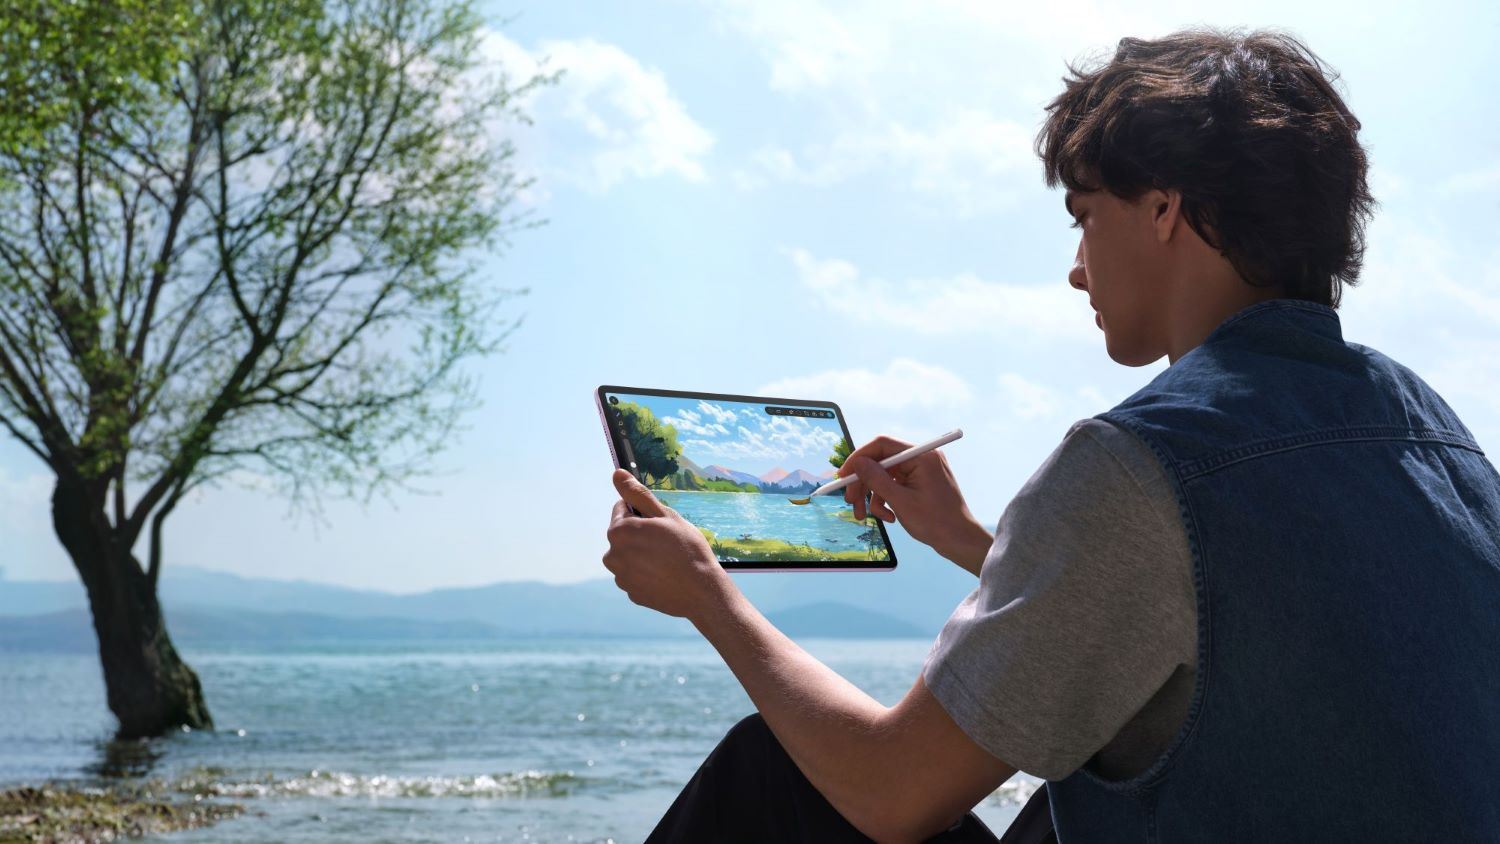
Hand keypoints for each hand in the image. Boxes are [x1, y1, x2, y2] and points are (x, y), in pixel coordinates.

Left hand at [603, 469, 739, 619]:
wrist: (702, 591)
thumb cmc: (687, 548)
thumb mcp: (665, 515)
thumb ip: (637, 494)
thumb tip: (616, 473)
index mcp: (619, 531)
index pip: (622, 508)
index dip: (643, 512)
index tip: (660, 523)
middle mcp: (613, 555)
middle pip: (624, 534)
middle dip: (640, 533)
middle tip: (667, 542)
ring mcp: (621, 576)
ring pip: (629, 555)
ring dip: (641, 554)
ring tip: (667, 560)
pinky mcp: (631, 593)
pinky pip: (636, 575)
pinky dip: (647, 573)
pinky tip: (666, 575)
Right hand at [838, 436, 993, 573]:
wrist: (960, 541)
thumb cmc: (937, 522)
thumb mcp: (901, 501)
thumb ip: (877, 479)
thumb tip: (857, 463)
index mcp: (921, 456)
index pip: (882, 445)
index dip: (859, 458)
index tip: (843, 475)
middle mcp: (921, 459)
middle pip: (881, 462)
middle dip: (863, 483)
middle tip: (850, 501)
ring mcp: (920, 471)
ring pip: (885, 476)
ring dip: (872, 496)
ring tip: (864, 516)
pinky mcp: (919, 484)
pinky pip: (894, 486)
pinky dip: (886, 501)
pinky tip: (889, 518)